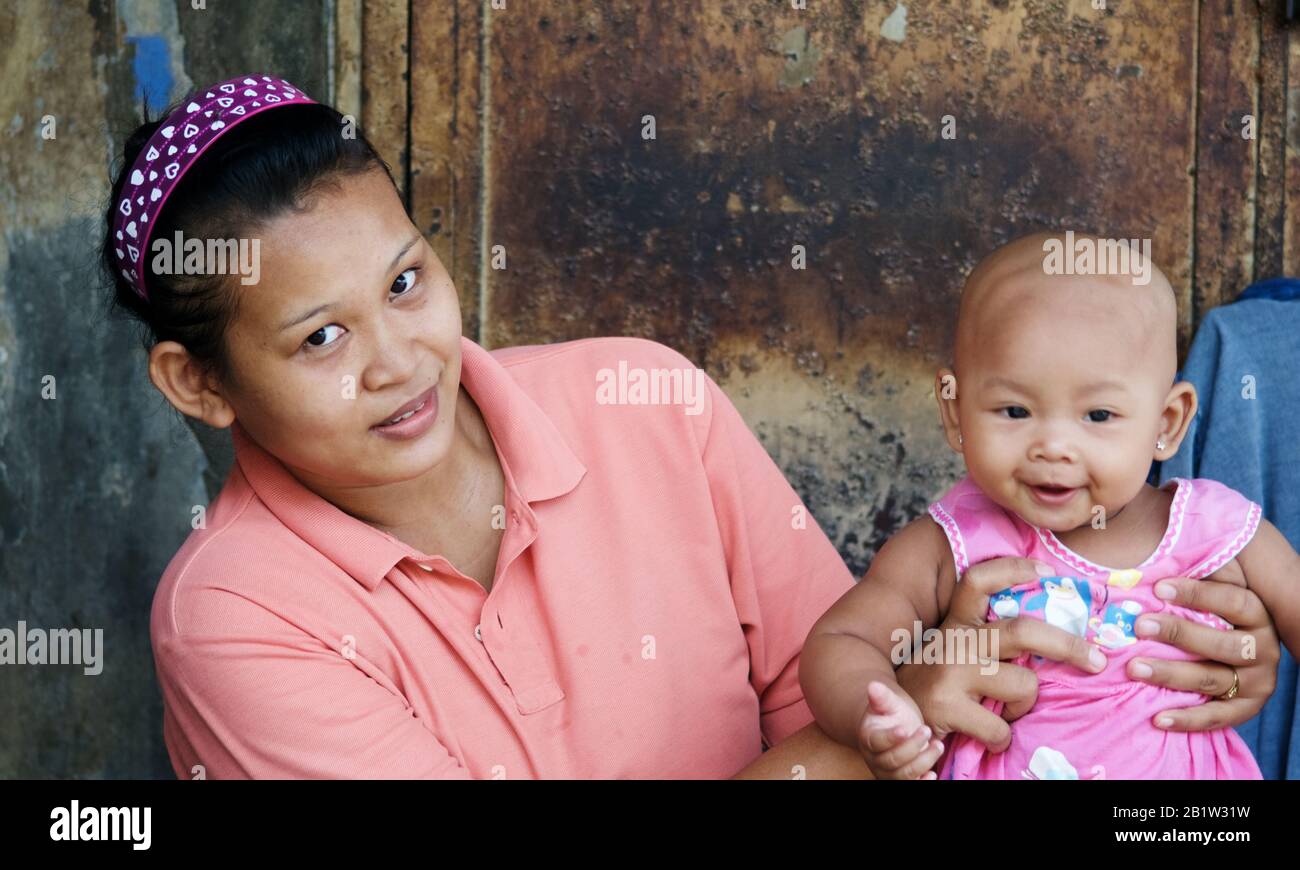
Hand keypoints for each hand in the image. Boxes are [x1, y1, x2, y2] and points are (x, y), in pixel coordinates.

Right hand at [857, 681, 944, 779]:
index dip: (890, 738)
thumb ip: (881, 697)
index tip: (904, 729)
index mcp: (869, 738)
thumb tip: (873, 685)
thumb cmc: (892, 715)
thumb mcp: (889, 703)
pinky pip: (911, 785)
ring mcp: (888, 772)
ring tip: (938, 745)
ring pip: (904, 775)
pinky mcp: (901, 779)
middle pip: (892, 760)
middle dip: (912, 747)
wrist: (896, 728)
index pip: (877, 742)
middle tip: (926, 730)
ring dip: (923, 761)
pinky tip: (933, 774)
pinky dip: (923, 782)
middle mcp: (875, 759)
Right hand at [897, 556, 1107, 751]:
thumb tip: (1044, 641)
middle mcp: (952, 641)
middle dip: (1068, 645)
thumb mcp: (950, 652)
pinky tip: (987, 735)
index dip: (1013, 570)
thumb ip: (983, 642)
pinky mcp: (946, 707)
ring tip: (1006, 710)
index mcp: (955, 623)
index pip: (978, 581)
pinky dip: (1002, 737)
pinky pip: (1002, 727)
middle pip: (1022, 631)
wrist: (888, 720)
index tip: (1046, 572)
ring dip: (1024, 704)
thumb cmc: (931, 686)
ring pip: (1023, 684)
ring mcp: (949, 672)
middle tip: (1096, 660)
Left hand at [1126, 576, 1278, 730]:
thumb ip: (1202, 569)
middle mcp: (1263, 649)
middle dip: (1179, 633)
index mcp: (1258, 614)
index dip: (1196, 593)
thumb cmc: (1213, 610)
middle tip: (1139, 626)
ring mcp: (1257, 681)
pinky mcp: (1245, 708)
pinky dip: (1187, 720)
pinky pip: (1217, 717)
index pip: (1233, 601)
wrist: (1242, 653)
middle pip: (1222, 643)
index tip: (1158, 587)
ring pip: (1213, 678)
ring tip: (1134, 668)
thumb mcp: (1216, 584)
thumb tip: (1167, 552)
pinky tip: (1157, 718)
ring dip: (1171, 674)